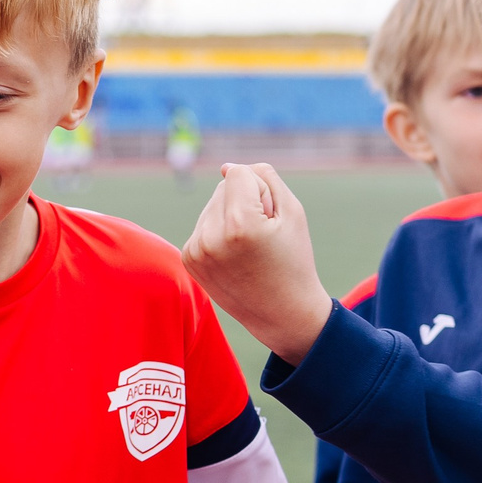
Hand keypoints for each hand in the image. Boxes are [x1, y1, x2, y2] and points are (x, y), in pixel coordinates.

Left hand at [180, 162, 334, 363]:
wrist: (282, 314)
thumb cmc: (293, 260)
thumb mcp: (292, 212)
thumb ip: (262, 178)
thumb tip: (226, 168)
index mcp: (239, 225)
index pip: (238, 173)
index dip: (262, 191)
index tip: (271, 220)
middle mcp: (211, 237)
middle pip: (223, 187)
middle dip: (245, 202)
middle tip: (263, 238)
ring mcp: (195, 250)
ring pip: (212, 205)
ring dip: (230, 217)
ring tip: (249, 249)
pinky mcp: (188, 259)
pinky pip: (204, 225)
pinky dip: (219, 232)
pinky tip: (234, 256)